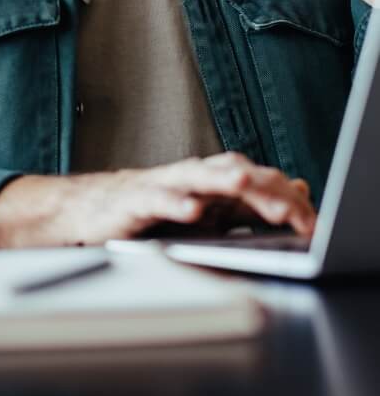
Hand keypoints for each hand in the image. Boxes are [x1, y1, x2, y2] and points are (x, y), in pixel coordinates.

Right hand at [0, 152, 315, 247]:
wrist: (85, 210)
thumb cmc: (146, 212)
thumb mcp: (204, 211)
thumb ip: (248, 202)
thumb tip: (300, 190)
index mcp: (208, 181)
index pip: (256, 181)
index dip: (285, 198)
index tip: (311, 223)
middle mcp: (188, 177)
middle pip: (232, 172)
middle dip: (263, 189)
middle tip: (293, 210)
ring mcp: (160, 186)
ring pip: (196, 177)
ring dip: (220, 181)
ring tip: (242, 186)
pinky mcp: (133, 201)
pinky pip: (156, 200)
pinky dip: (174, 203)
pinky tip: (190, 210)